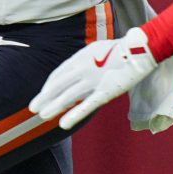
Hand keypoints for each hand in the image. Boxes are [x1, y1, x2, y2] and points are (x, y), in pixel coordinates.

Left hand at [29, 27, 157, 129]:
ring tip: (43, 116)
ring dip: (54, 106)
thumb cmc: (119, 49)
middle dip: (44, 97)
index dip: (49, 86)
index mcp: (81, 57)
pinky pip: (87, 105)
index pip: (59, 74)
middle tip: (33, 108)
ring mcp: (93, 80)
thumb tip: (73, 72)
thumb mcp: (95, 49)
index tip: (42, 95)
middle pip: (59, 85)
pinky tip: (63, 124)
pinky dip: (74, 115)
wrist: (139, 49)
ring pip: (68, 96)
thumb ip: (83, 60)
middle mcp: (83, 68)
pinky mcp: (106, 91)